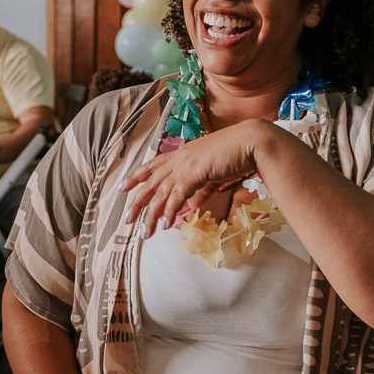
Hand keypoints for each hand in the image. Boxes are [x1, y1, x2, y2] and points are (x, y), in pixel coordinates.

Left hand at [121, 121, 262, 235]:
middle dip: (137, 202)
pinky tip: (165, 224)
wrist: (251, 142)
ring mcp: (185, 165)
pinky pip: (177, 196)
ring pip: (160, 193)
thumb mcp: (212, 173)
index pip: (152, 166)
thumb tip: (192, 206)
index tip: (123, 187)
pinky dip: (170, 211)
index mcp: (181, 155)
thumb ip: (200, 190)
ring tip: (144, 231)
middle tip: (126, 219)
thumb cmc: (234, 154)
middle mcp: (179, 158)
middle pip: (150, 182)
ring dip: (151, 215)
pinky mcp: (195, 173)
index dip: (136, 177)